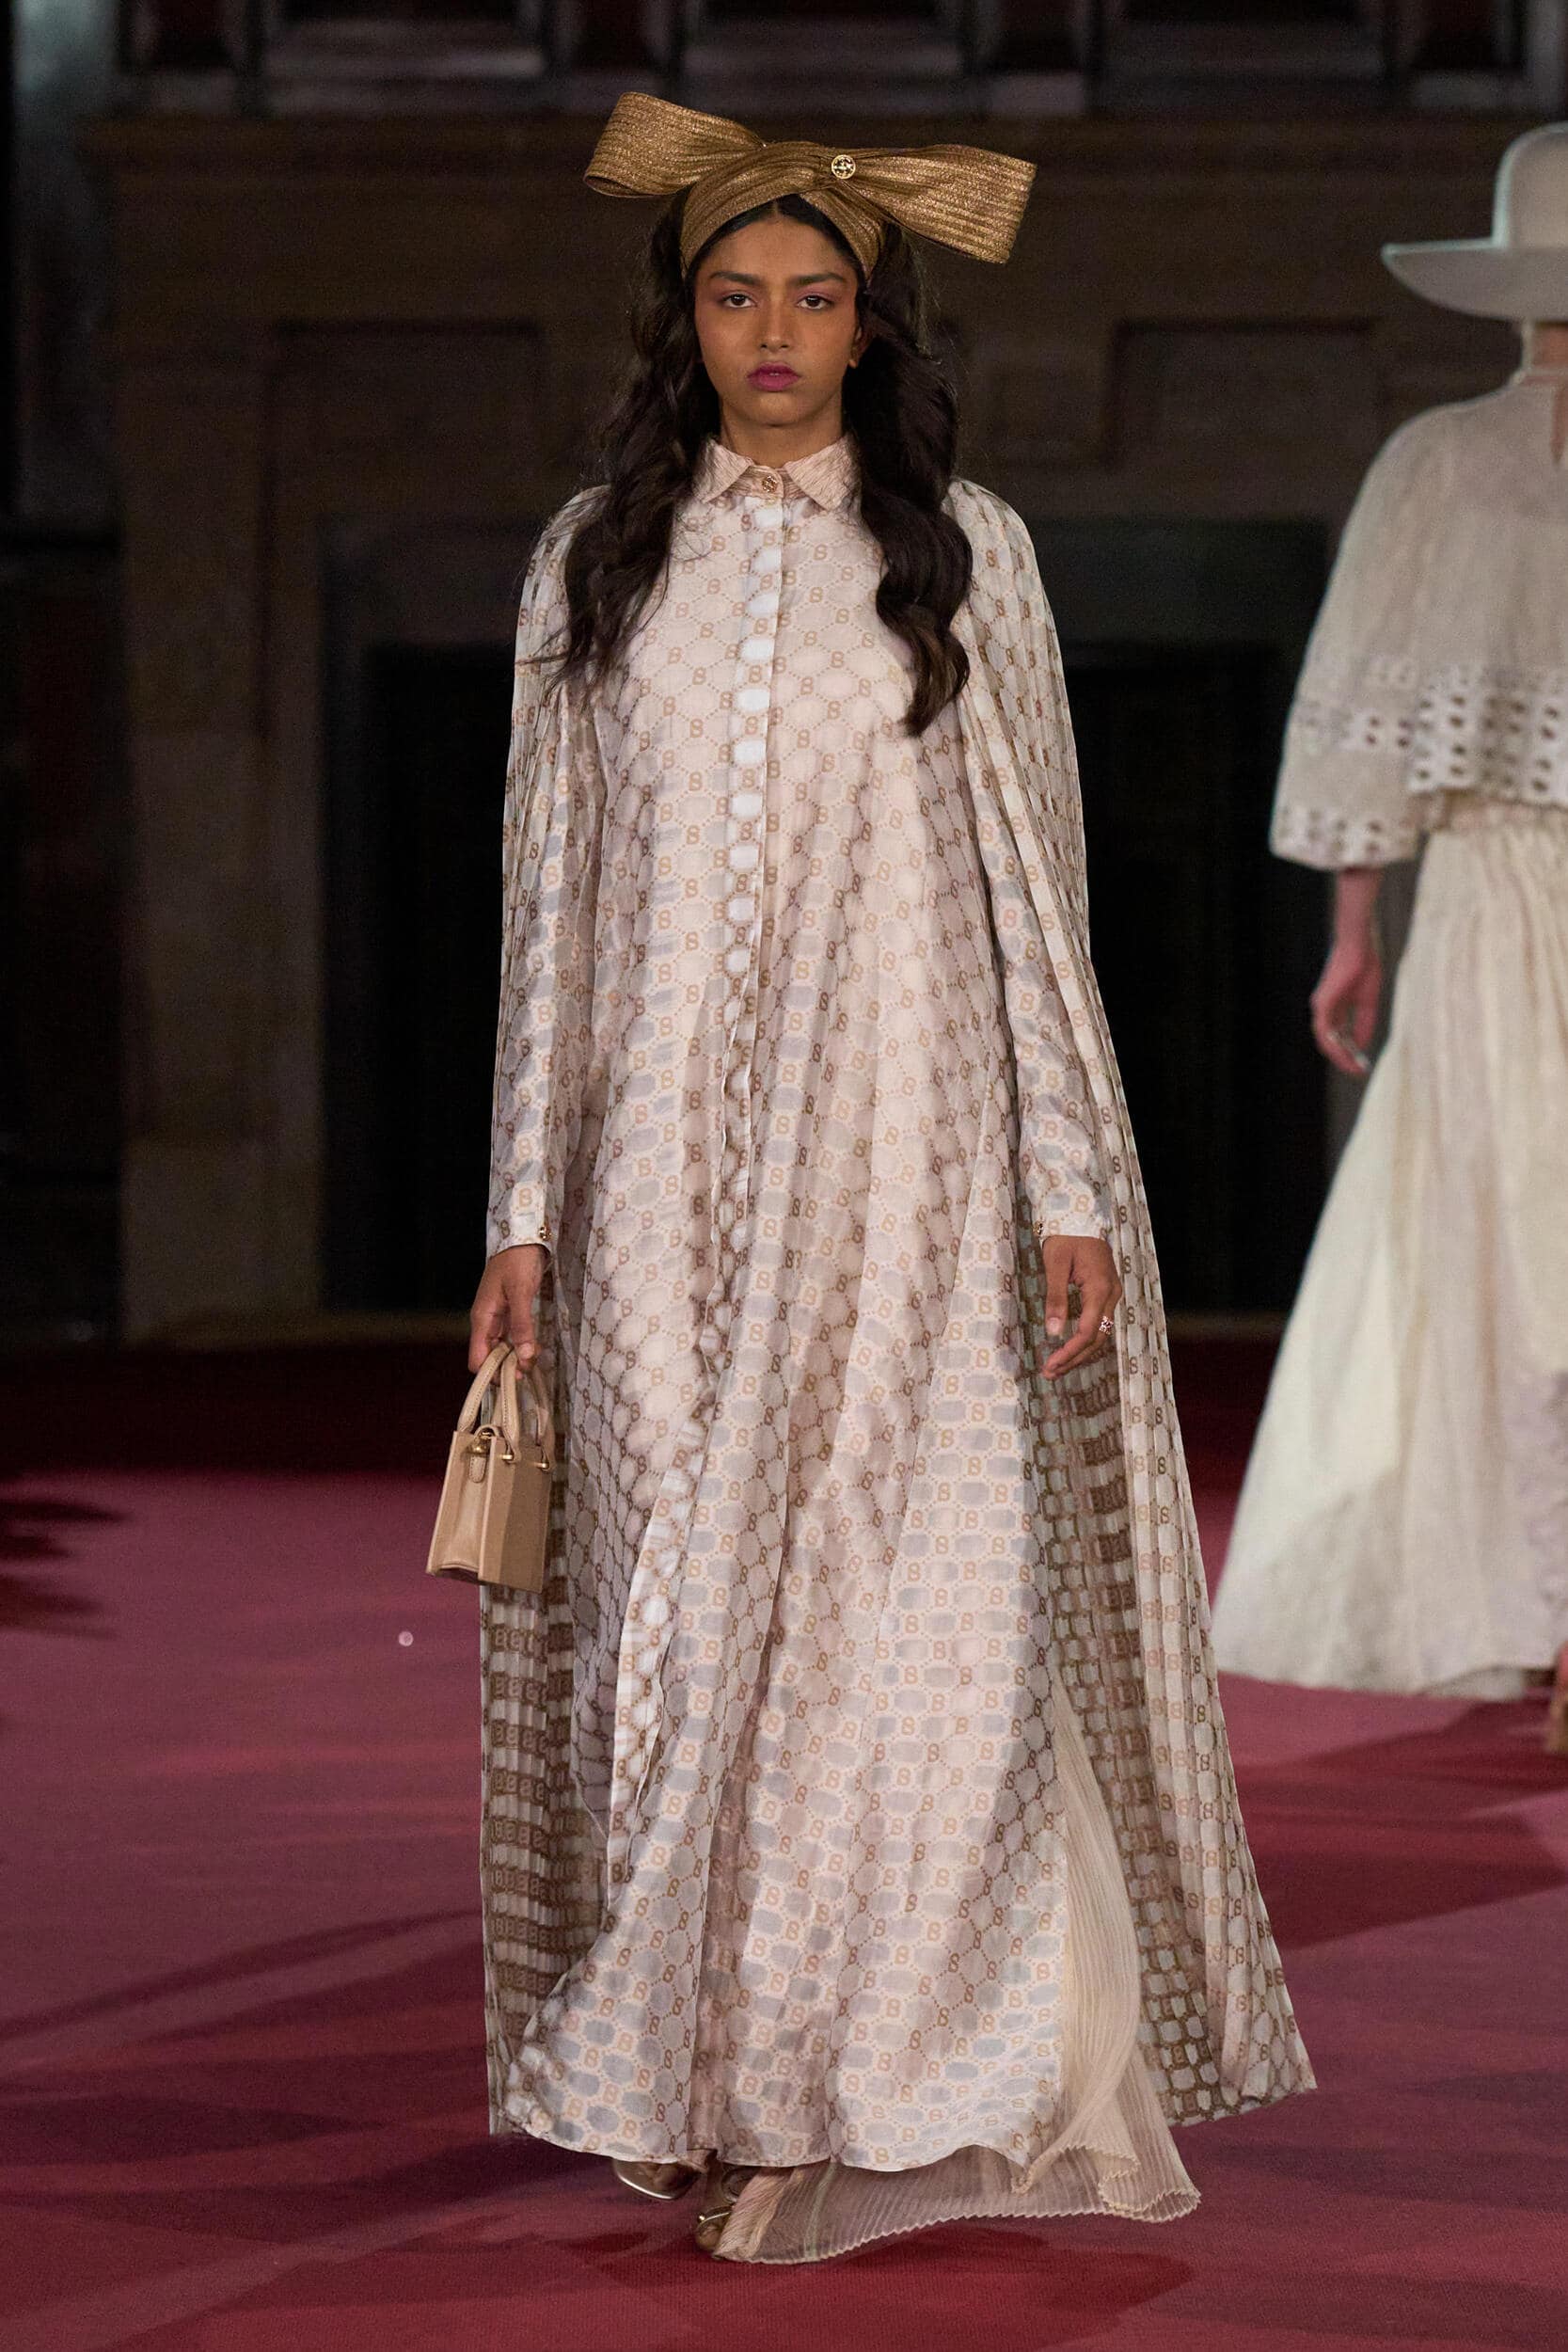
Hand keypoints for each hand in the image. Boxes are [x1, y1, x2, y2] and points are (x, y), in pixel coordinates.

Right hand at [468, 1244, 547, 1372]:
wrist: (523, 1238)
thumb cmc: (518, 1261)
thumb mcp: (521, 1292)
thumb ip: (522, 1324)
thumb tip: (524, 1356)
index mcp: (482, 1318)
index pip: (477, 1359)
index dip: (491, 1374)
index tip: (512, 1380)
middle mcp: (486, 1321)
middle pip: (489, 1357)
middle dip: (507, 1368)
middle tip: (529, 1370)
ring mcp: (497, 1317)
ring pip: (502, 1348)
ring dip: (516, 1357)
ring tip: (535, 1358)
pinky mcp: (509, 1313)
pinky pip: (511, 1337)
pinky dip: (521, 1345)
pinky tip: (533, 1348)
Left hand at [1040, 1234, 1121, 1379]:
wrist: (1080, 1215)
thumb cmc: (1066, 1236)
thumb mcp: (1054, 1264)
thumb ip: (1055, 1298)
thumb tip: (1054, 1332)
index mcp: (1100, 1288)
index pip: (1088, 1332)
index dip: (1070, 1352)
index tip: (1051, 1365)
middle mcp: (1112, 1294)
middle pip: (1098, 1339)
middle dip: (1074, 1359)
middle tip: (1050, 1373)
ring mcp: (1112, 1294)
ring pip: (1101, 1333)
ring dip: (1080, 1353)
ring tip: (1058, 1367)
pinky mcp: (1107, 1293)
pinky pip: (1100, 1323)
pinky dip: (1085, 1340)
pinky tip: (1070, 1349)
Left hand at [1310, 934, 1380, 1076]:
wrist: (1360, 948)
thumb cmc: (1365, 968)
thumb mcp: (1367, 1003)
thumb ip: (1363, 1024)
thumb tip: (1361, 1046)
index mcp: (1334, 1007)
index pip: (1338, 1036)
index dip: (1349, 1052)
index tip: (1361, 1065)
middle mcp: (1324, 1008)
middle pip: (1330, 1041)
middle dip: (1344, 1059)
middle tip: (1358, 1072)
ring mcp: (1321, 1006)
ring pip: (1326, 1041)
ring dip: (1340, 1057)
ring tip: (1354, 1069)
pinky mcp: (1322, 1003)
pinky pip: (1326, 1032)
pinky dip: (1336, 1046)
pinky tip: (1347, 1057)